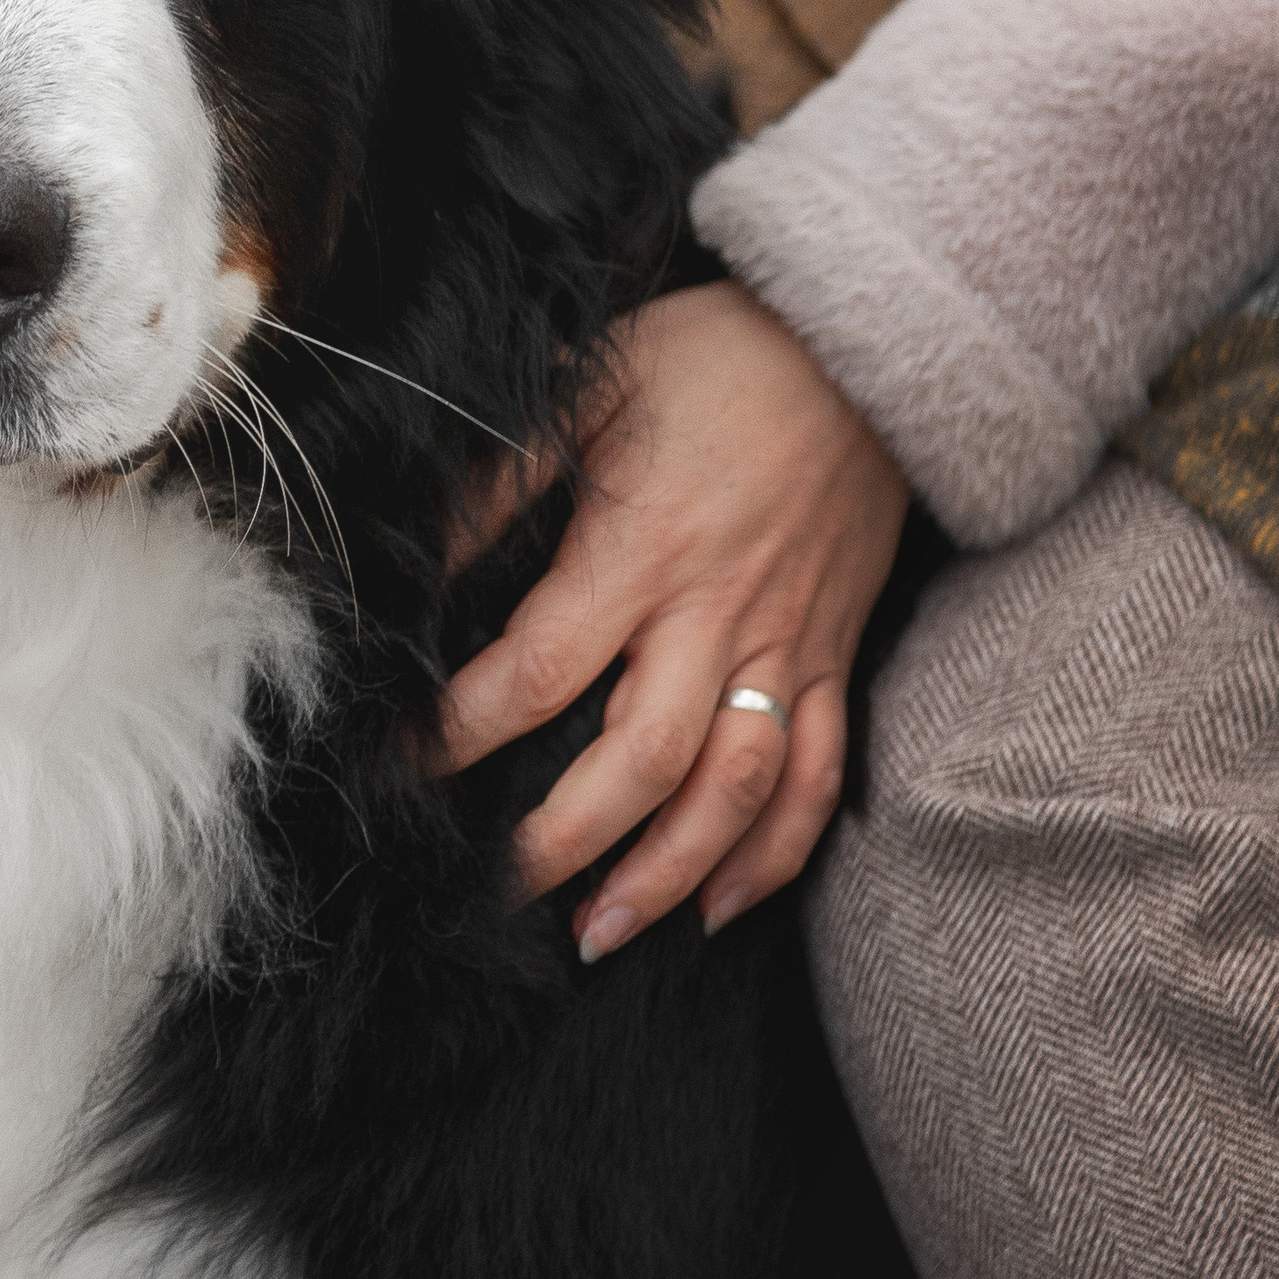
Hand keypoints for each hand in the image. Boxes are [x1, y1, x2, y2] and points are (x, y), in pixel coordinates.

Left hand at [435, 283, 908, 947]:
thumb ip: (503, 478)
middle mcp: (718, 614)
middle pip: (642, 760)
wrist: (869, 348)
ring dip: (668, 873)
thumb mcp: (592, 390)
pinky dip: (774, 856)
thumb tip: (417, 554)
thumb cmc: (717, 359)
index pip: (542, 669)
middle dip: (565, 840)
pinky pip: (816, 780)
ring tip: (600, 930)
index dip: (468, 730)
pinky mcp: (834, 659)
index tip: (409, 768)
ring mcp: (786, 646)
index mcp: (644, 550)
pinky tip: (716, 907)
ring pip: (735, 792)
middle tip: (497, 891)